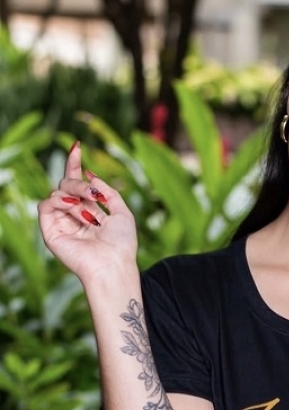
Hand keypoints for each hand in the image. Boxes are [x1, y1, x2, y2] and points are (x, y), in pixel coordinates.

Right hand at [38, 142, 137, 281]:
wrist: (113, 263)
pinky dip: (60, 202)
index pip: (78, 183)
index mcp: (90, 210)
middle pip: (67, 184)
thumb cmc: (122, 242)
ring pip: (57, 192)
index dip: (75, 165)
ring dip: (75, 194)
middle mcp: (74, 215)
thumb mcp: (122, 211)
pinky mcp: (50, 231)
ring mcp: (61, 223)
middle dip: (79, 183)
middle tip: (94, 194)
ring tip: (89, 210)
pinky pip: (45, 204)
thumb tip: (91, 175)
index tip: (76, 146)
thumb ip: (107, 191)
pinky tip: (75, 208)